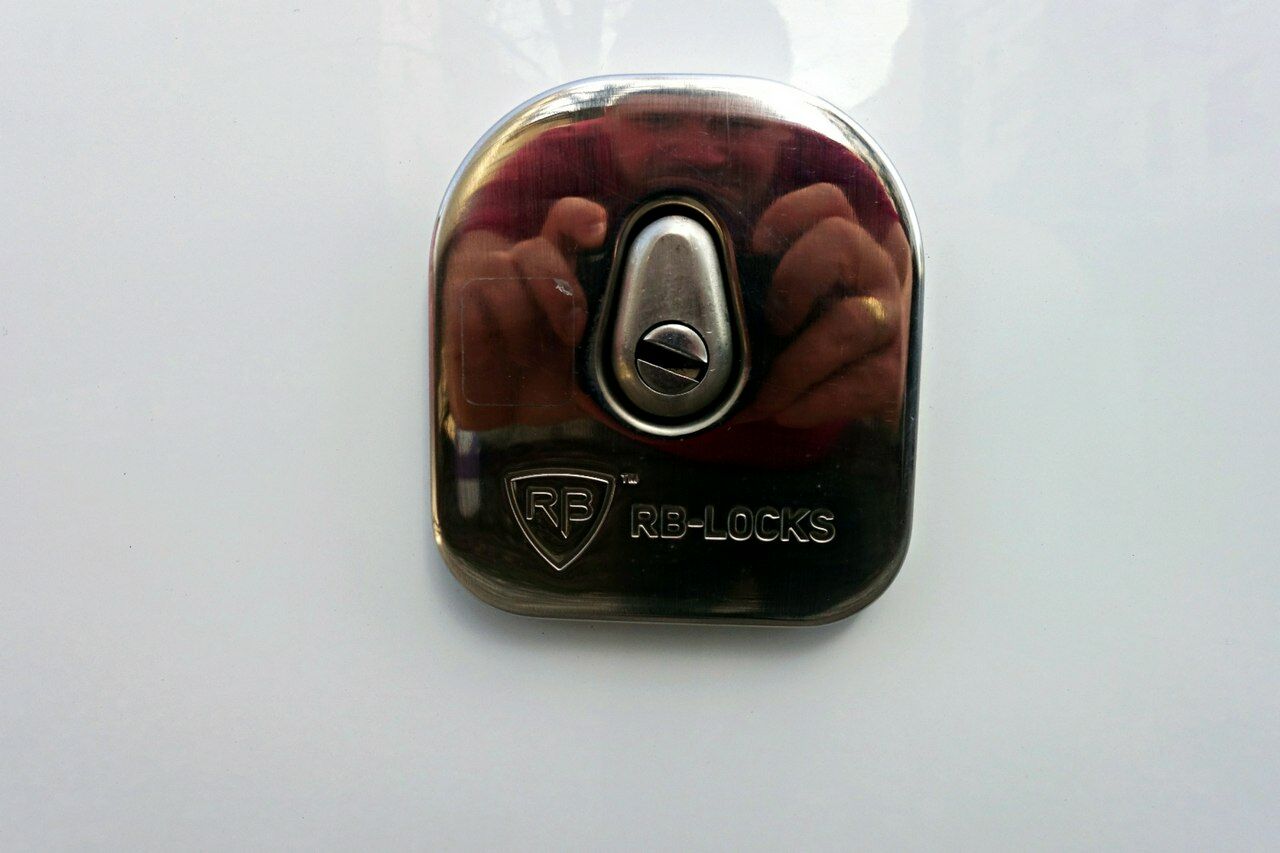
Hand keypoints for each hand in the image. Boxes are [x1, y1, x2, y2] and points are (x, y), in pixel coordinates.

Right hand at [441, 197, 606, 429]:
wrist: (508, 425)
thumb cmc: (552, 387)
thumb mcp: (598, 368)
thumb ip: (618, 352)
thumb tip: (654, 359)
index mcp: (559, 274)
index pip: (564, 220)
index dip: (578, 217)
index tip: (597, 232)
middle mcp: (521, 274)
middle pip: (535, 249)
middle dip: (558, 289)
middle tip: (571, 332)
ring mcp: (483, 289)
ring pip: (497, 268)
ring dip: (520, 318)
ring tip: (529, 357)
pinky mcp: (451, 315)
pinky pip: (465, 304)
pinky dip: (486, 334)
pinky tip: (496, 358)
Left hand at [741, 183, 912, 428]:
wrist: (817, 386)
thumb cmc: (780, 325)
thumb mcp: (760, 282)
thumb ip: (742, 235)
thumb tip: (717, 187)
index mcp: (837, 240)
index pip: (828, 201)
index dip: (791, 214)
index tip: (757, 245)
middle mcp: (869, 273)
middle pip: (841, 243)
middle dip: (792, 281)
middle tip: (766, 322)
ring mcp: (883, 322)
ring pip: (851, 321)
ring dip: (796, 362)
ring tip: (761, 390)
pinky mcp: (886, 374)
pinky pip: (859, 385)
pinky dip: (812, 404)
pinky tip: (783, 411)